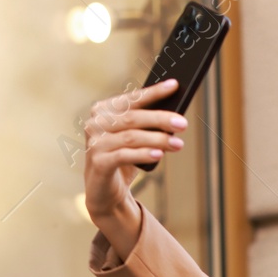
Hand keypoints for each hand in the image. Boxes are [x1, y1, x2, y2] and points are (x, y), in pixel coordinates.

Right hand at [83, 78, 185, 255]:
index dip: (154, 92)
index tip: (175, 85)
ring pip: (131, 137)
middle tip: (183, 124)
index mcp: (104, 110)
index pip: (132, 98)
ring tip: (178, 144)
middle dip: (160, 119)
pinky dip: (143, 154)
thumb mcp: (136, 138)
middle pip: (132, 118)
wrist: (106, 191)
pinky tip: (159, 155)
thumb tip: (176, 117)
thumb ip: (148, 124)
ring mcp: (95, 143)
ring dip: (157, 140)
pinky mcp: (98, 162)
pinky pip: (124, 155)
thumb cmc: (124, 158)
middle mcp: (96, 123)